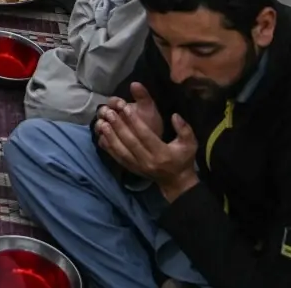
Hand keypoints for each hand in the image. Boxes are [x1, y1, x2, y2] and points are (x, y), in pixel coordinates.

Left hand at [96, 85, 199, 199]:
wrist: (176, 182)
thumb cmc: (183, 159)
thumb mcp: (190, 144)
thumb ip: (184, 129)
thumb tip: (175, 115)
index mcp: (162, 153)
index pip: (145, 135)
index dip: (134, 121)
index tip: (125, 107)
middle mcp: (148, 161)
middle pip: (130, 142)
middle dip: (118, 126)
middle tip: (109, 111)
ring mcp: (138, 166)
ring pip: (120, 150)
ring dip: (110, 136)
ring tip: (102, 122)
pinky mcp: (131, 169)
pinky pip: (117, 158)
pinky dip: (108, 147)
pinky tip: (101, 136)